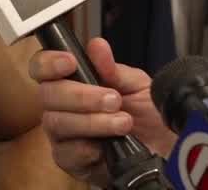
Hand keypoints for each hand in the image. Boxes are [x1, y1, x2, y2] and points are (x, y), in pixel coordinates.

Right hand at [28, 37, 176, 185]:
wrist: (165, 150)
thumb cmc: (147, 116)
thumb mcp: (137, 86)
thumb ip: (113, 68)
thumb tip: (97, 46)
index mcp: (71, 82)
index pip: (42, 67)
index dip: (48, 63)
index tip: (69, 63)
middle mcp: (61, 106)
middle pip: (47, 94)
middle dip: (81, 95)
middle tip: (114, 99)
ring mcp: (62, 134)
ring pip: (56, 122)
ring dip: (92, 121)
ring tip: (123, 122)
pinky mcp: (70, 161)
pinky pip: (65, 153)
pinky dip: (85, 148)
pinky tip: (104, 147)